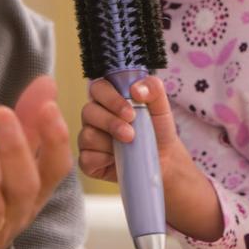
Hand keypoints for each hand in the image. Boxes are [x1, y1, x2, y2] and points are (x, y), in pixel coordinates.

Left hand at [0, 75, 71, 248]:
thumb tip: (46, 83)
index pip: (56, 170)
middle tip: (0, 111)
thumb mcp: (8, 164)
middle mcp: (15, 215)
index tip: (49, 107)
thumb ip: (27, 124)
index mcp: (32, 193)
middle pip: (24, 186)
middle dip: (15, 148)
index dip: (56, 141)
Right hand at [78, 75, 224, 241]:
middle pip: (88, 112)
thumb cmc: (157, 129)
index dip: (110, 98)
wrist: (163, 159)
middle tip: (131, 134)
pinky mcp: (89, 160)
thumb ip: (153, 88)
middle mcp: (95, 116)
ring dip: (108, 142)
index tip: (130, 112)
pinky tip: (116, 159)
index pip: (98, 88)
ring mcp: (89, 138)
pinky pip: (86, 158)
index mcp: (108, 98)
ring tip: (128, 146)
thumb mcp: (161, 106)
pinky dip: (102, 160)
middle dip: (111, 123)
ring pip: (86, 135)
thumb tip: (136, 89)